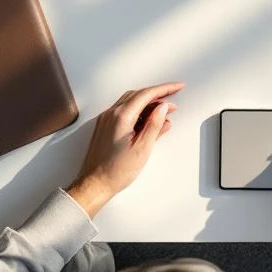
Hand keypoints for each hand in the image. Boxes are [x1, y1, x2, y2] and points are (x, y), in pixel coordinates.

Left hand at [66, 82, 183, 215]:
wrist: (94, 184)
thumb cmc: (116, 171)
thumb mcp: (142, 148)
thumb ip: (154, 125)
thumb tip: (163, 108)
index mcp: (121, 116)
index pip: (147, 94)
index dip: (165, 89)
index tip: (177, 87)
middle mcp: (111, 114)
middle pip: (138, 95)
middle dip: (158, 95)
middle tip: (173, 99)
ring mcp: (106, 119)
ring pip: (131, 102)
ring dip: (148, 104)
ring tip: (164, 113)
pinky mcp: (105, 126)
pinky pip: (124, 111)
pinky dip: (138, 112)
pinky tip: (148, 122)